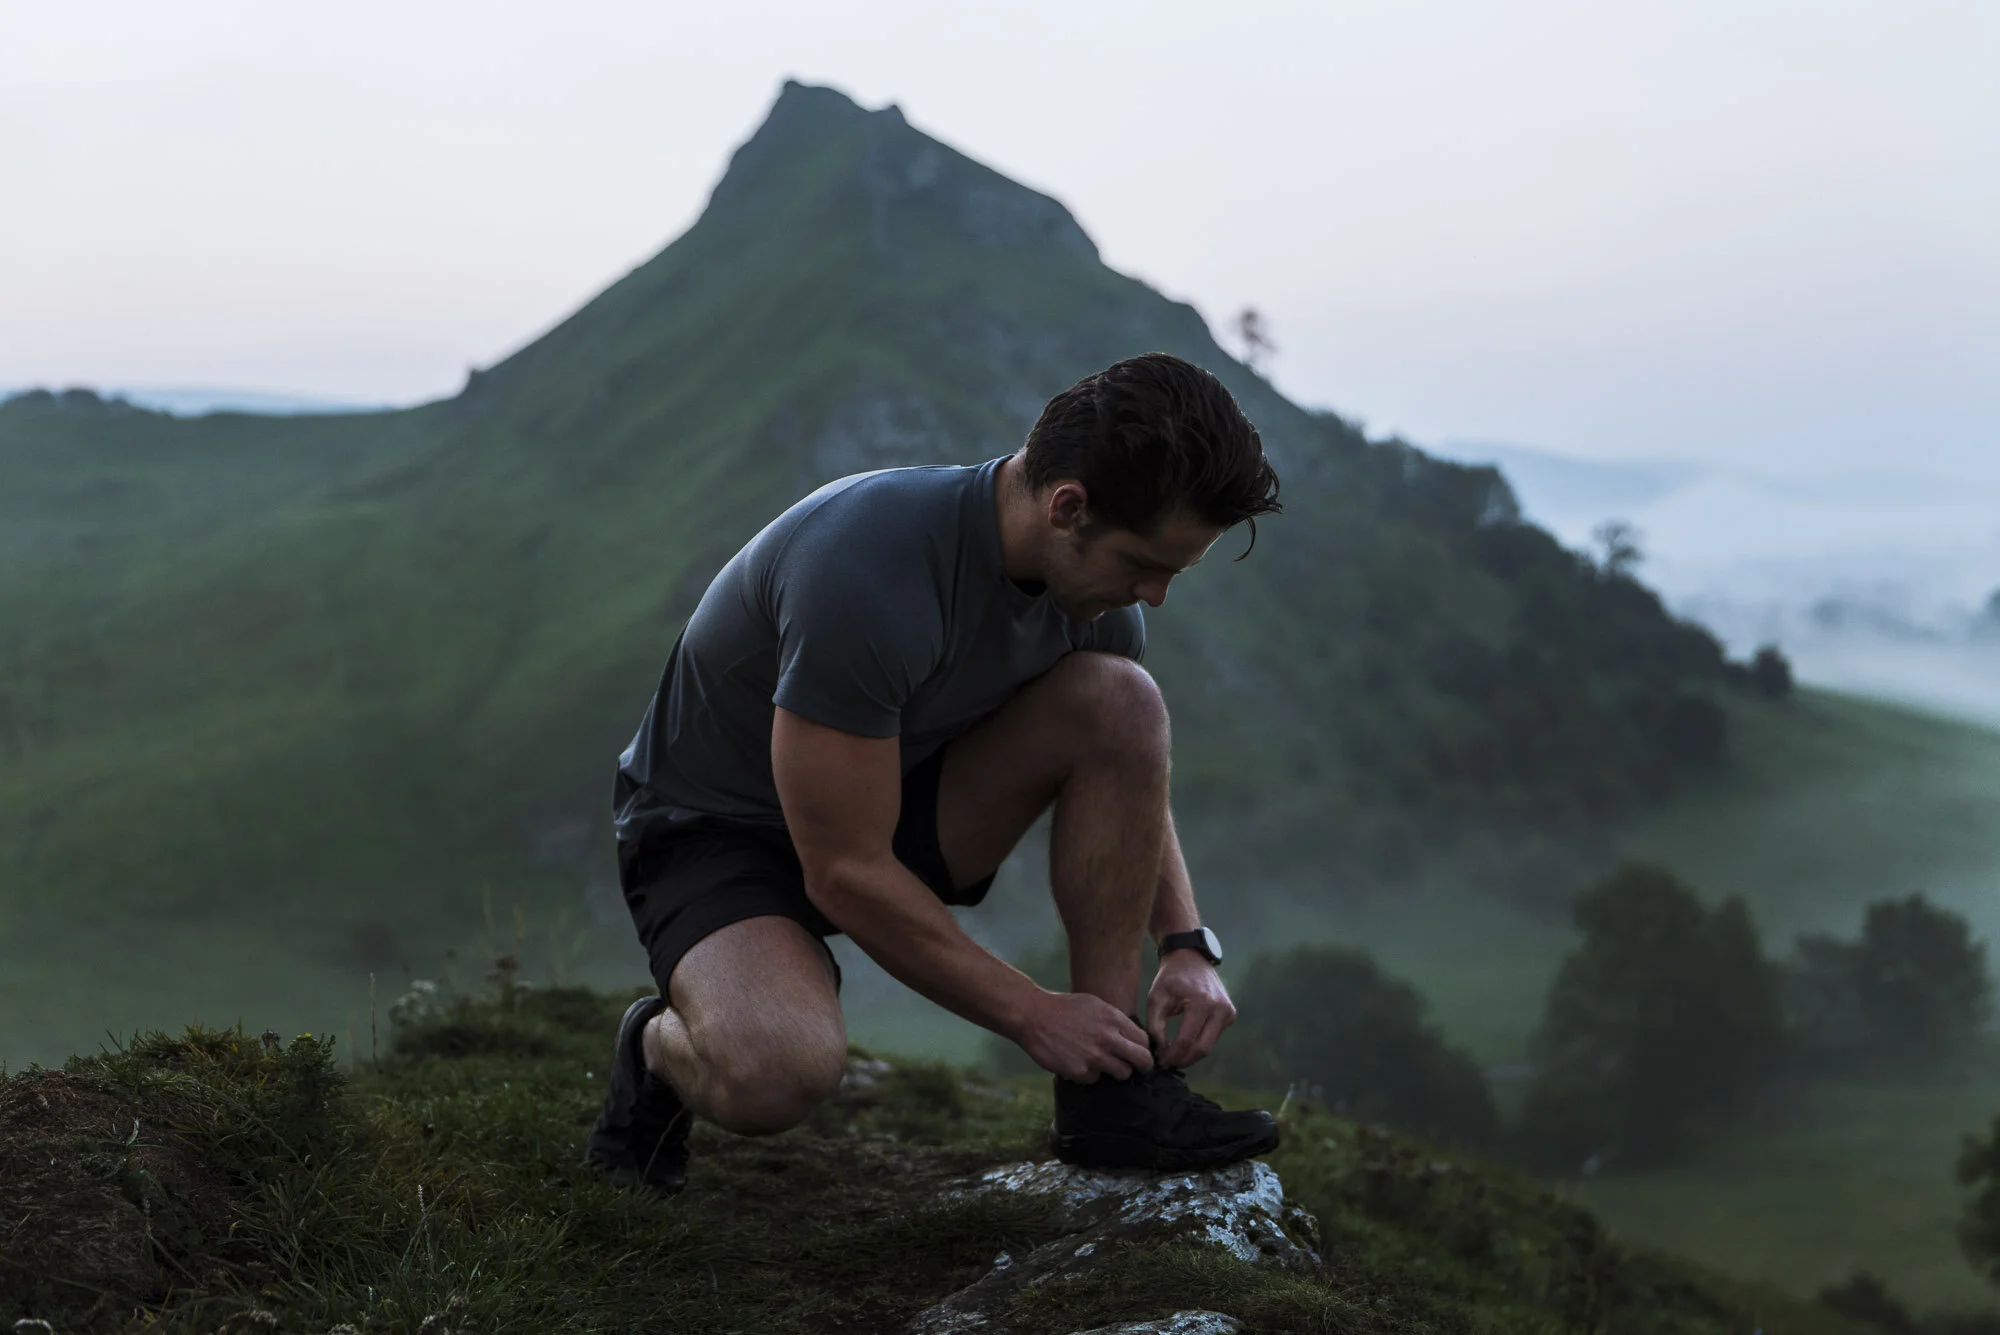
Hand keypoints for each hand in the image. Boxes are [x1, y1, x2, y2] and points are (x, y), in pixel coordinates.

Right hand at [1014, 990, 1153, 1081]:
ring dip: (1115, 1071)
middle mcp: (1108, 1038)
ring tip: (1101, 1062)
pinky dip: (1088, 1073)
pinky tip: (1077, 1061)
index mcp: (1113, 1019)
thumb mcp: (1094, 1005)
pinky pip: (1095, 1078)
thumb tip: (1131, 1035)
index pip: (1144, 1040)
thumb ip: (1114, 1020)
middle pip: (1142, 1060)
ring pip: (1122, 1074)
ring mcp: (1094, 1056)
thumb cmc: (1064, 1008)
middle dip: (1143, 1066)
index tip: (1139, 1053)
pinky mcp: (1080, 1071)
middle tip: (1138, 1069)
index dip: (1143, 1048)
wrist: (1033, 1016)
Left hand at [1145, 951, 1235, 1067]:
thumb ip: (1155, 1026)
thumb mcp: (1156, 998)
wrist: (1191, 959)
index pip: (1186, 1040)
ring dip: (1190, 1055)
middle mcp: (1220, 1008)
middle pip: (1202, 1048)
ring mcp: (1228, 1012)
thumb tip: (1160, 1051)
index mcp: (1201, 1002)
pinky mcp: (1230, 1015)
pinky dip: (1198, 1044)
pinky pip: (1213, 1037)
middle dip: (1182, 1060)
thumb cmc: (1170, 978)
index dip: (1172, 1055)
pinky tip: (1184, 1045)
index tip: (1160, 1061)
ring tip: (1172, 1055)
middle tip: (1166, 1063)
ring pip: (1208, 1046)